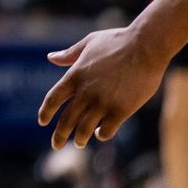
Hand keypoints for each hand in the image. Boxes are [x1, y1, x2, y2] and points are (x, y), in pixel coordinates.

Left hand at [37, 26, 167, 148]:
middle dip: (59, 135)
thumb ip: (69, 54)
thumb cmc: (117, 41)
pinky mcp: (122, 110)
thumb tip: (50, 58)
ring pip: (85, 128)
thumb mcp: (88, 43)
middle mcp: (85, 92)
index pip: (53, 99)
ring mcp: (103, 102)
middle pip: (67, 119)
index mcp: (74, 75)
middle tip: (56, 145)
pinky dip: (102, 135)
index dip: (46, 112)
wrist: (146, 46)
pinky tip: (101, 134)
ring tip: (79, 143)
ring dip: (80, 138)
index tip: (42, 122)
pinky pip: (107, 130)